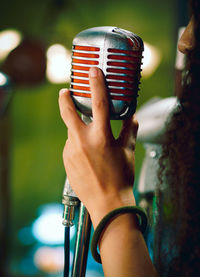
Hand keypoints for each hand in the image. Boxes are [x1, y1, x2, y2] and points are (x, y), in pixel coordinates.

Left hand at [58, 67, 137, 226]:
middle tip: (64, 92)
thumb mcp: (127, 152)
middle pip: (69, 113)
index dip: (96, 84)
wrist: (107, 202)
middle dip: (65, 99)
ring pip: (72, 132)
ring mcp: (72, 151)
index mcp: (101, 137)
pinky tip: (88, 157)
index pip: (99, 103)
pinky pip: (71, 146)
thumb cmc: (120, 178)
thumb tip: (132, 118)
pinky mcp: (66, 160)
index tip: (92, 71)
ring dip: (80, 132)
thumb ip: (129, 131)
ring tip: (91, 144)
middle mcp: (83, 141)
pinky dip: (78, 145)